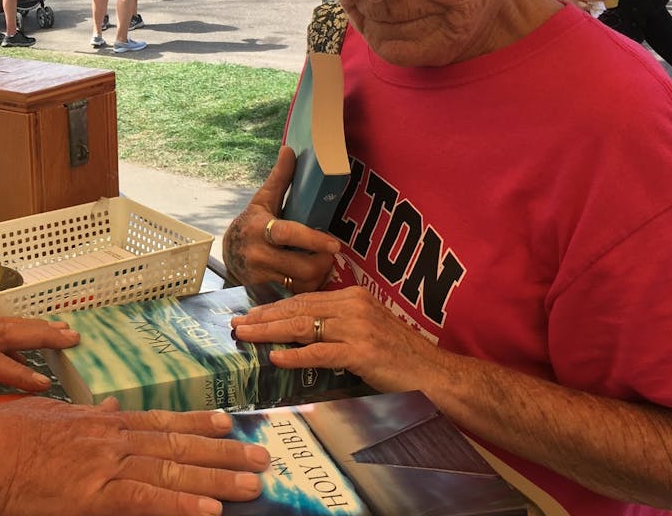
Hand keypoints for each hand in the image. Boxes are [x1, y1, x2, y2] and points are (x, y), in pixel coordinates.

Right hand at [0, 399, 267, 515]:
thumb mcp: (44, 415)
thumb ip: (78, 417)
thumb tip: (101, 410)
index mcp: (98, 422)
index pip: (159, 420)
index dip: (197, 422)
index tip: (228, 423)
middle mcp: (110, 440)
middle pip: (177, 445)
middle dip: (223, 452)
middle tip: (262, 456)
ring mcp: (105, 467)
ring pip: (173, 470)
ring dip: (217, 478)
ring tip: (253, 484)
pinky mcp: (93, 497)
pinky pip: (146, 501)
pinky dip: (180, 505)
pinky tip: (209, 511)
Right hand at [222, 146, 340, 291]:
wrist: (228, 255)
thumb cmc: (252, 224)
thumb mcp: (263, 201)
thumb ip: (280, 178)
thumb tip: (290, 149)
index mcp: (259, 228)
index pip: (289, 234)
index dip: (314, 240)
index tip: (334, 244)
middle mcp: (258, 254)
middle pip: (303, 267)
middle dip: (322, 263)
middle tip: (328, 256)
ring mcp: (260, 276)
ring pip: (303, 285)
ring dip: (317, 278)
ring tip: (318, 267)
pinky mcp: (263, 292)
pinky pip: (295, 296)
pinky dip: (307, 290)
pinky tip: (307, 280)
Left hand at [230, 285, 448, 392]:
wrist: (435, 374)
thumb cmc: (399, 357)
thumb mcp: (364, 333)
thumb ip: (336, 328)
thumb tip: (299, 335)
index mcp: (352, 297)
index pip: (303, 300)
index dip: (273, 308)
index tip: (249, 315)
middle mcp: (353, 306)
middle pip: (297, 309)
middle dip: (263, 317)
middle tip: (237, 324)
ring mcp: (357, 327)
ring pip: (303, 327)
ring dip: (269, 332)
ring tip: (245, 336)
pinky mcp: (362, 351)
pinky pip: (320, 353)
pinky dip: (295, 356)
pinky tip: (276, 358)